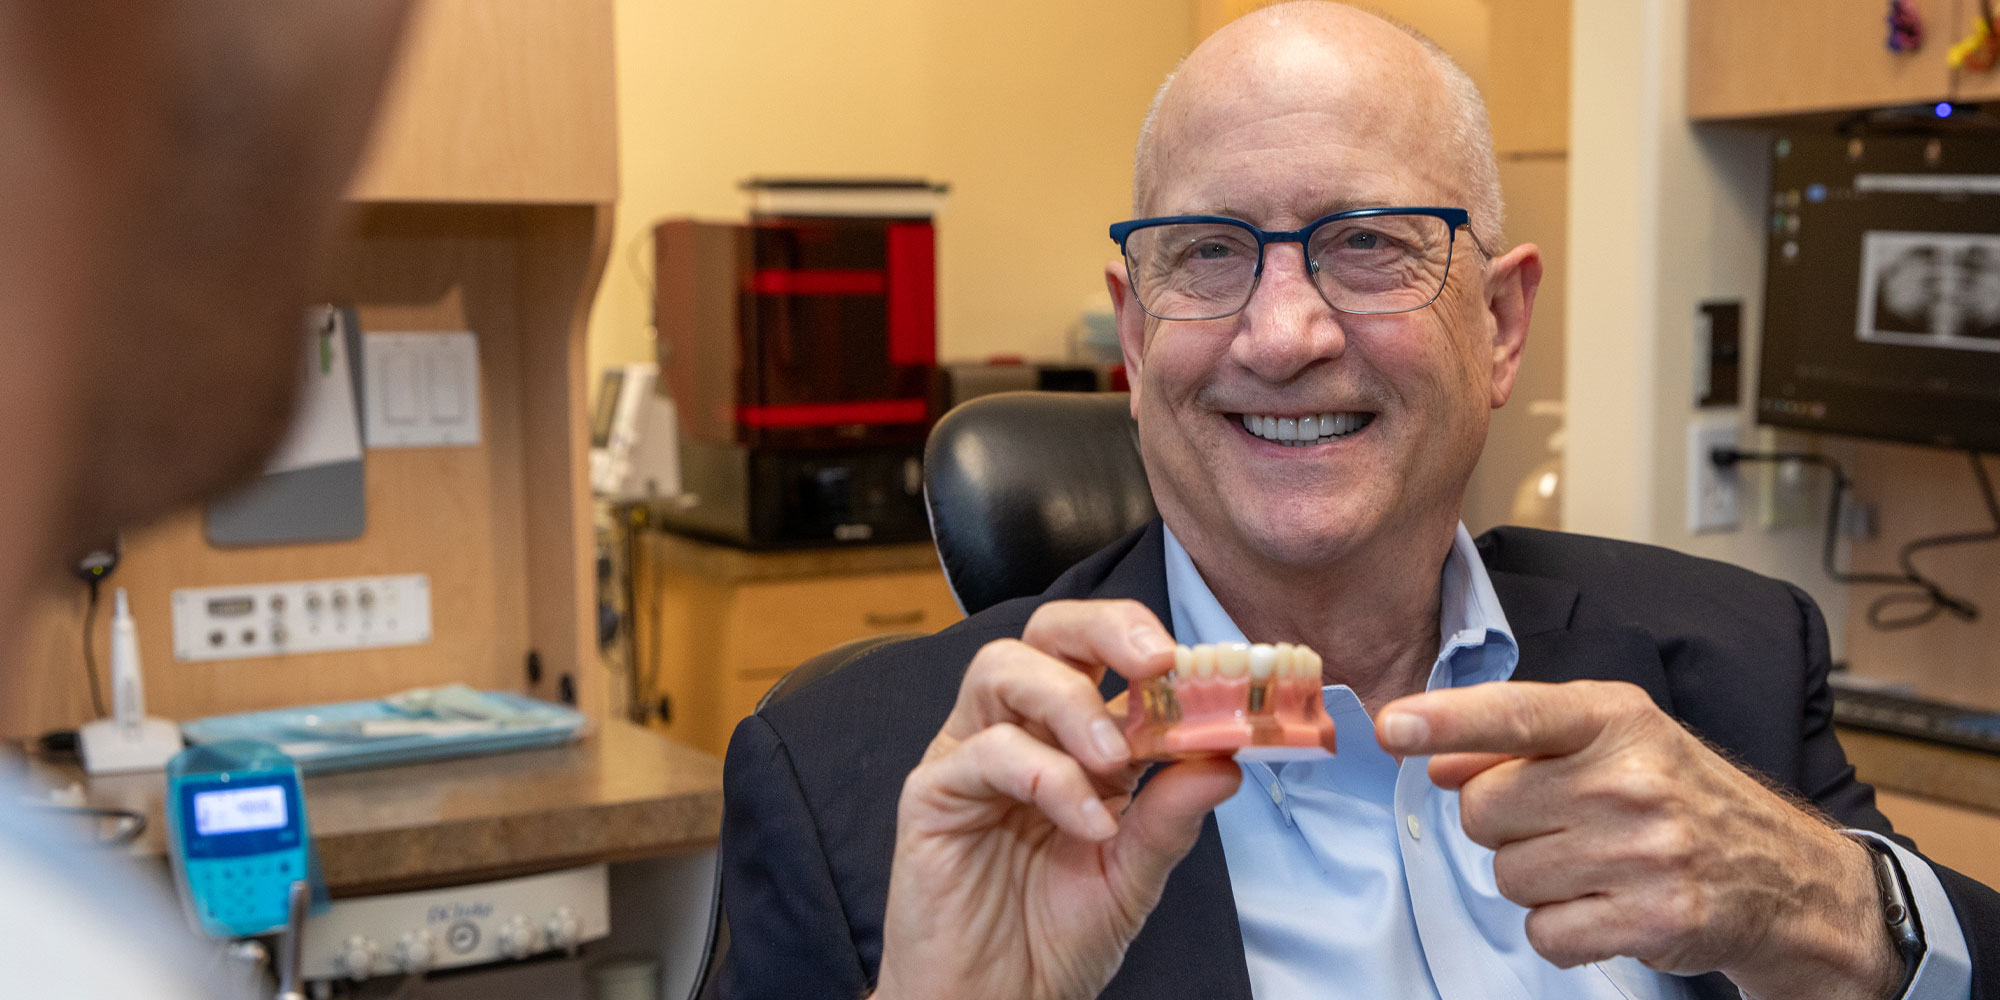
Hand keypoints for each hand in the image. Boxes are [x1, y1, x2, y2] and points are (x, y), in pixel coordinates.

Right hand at [873, 600, 1241, 999]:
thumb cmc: (1051, 939)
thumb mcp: (1133, 875)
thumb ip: (1171, 816)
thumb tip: (1226, 759)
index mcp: (1069, 740)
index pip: (1104, 656)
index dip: (1152, 648)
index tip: (1211, 669)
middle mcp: (1017, 733)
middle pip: (1047, 633)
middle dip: (1106, 629)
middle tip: (1158, 663)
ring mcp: (970, 758)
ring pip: (1003, 669)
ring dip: (1069, 700)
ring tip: (1113, 759)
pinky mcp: (932, 794)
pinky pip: (984, 752)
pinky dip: (1047, 778)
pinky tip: (1086, 823)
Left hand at [1376, 681, 1902, 999]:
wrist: (1785, 878)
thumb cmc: (1678, 798)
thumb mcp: (1610, 743)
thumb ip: (1516, 741)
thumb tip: (1431, 757)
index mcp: (1614, 718)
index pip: (1515, 713)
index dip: (1447, 721)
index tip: (1392, 726)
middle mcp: (1631, 777)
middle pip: (1484, 811)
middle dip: (1505, 826)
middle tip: (1563, 824)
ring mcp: (1646, 850)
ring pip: (1508, 875)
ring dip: (1535, 880)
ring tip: (1595, 864)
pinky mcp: (1653, 917)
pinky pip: (1543, 931)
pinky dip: (1561, 929)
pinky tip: (1605, 906)